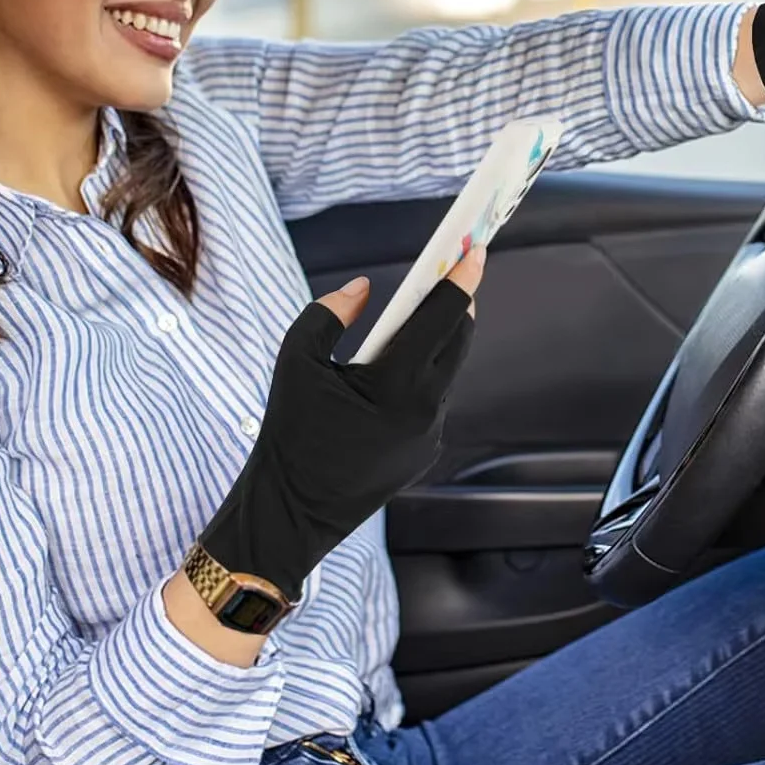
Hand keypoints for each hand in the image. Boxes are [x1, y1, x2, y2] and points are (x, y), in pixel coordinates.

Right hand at [198, 247, 484, 601]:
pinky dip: (420, 380)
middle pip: (458, 342)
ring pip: (446, 374)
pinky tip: (397, 370)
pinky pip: (431, 404)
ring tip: (418, 317)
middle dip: (456, 307)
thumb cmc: (287, 434)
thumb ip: (329, 312)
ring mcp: (429, 437)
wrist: (288, 514)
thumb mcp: (295, 360)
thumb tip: (365, 289)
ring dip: (437, 344)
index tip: (477, 250)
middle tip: (449, 275)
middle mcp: (424, 411)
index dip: (461, 280)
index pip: (442, 318)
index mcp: (397, 384)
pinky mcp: (424, 455)